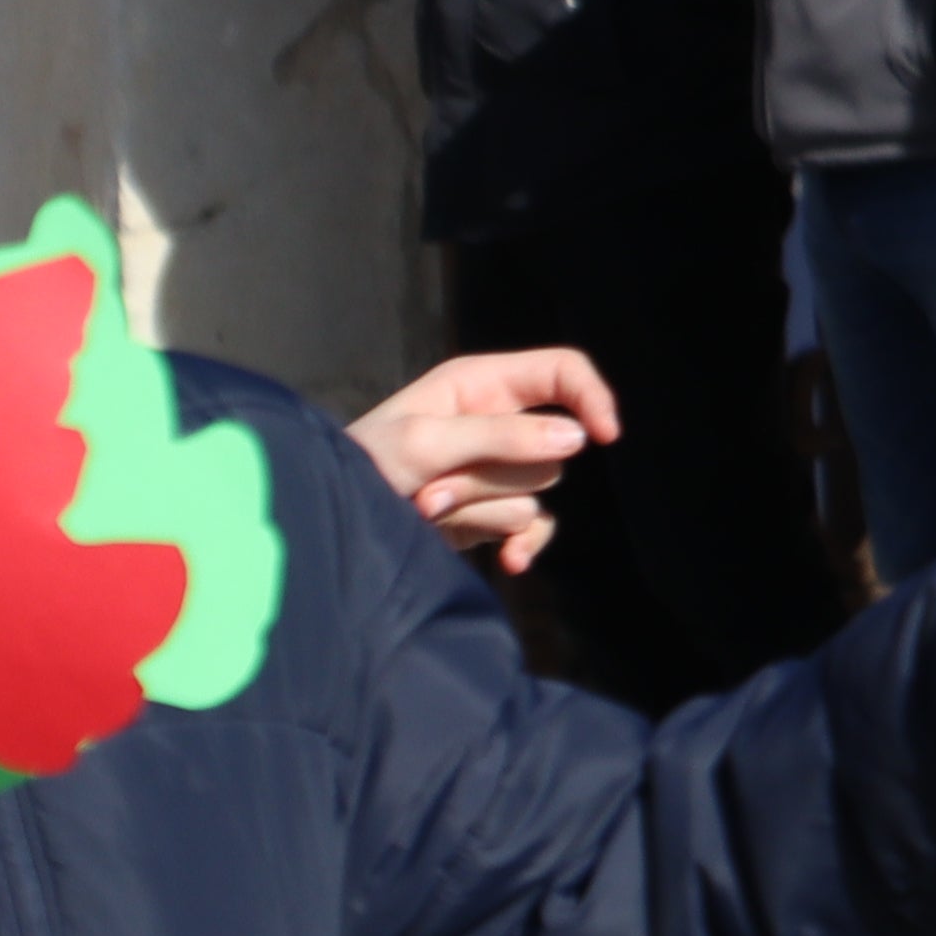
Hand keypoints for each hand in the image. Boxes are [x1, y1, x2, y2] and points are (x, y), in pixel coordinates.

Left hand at [348, 347, 612, 575]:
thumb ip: (498, 436)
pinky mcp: (489, 515)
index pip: (562, 372)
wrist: (329, 523)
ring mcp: (494, 472)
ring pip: (532, 493)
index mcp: (479, 385)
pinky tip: (508, 562)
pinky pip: (533, 527)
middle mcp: (494, 422)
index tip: (606, 435)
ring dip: (478, 508)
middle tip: (429, 485)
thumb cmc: (362, 465)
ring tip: (422, 507)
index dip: (591, 397)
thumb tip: (575, 438)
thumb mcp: (422, 442)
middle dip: (492, 474)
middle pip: (549, 447)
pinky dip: (523, 544)